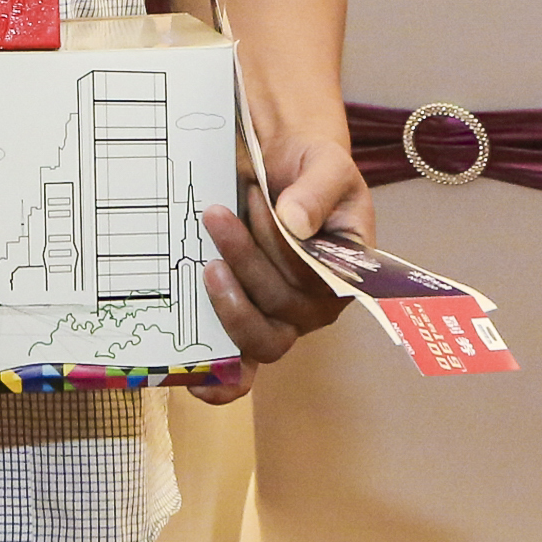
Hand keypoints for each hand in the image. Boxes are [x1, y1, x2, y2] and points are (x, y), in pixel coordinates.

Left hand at [187, 135, 374, 406]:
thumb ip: (316, 191)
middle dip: (247, 261)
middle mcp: (315, 303)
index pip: (318, 283)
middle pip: (281, 308)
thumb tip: (294, 224)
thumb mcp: (326, 164)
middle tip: (219, 214)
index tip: (261, 205)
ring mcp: (279, 316)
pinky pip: (241, 366)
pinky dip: (221, 382)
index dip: (285, 252)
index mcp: (344, 271)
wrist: (279, 158)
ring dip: (228, 301)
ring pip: (258, 335)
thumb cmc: (310, 166)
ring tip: (206, 260)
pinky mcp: (246, 318)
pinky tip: (197, 382)